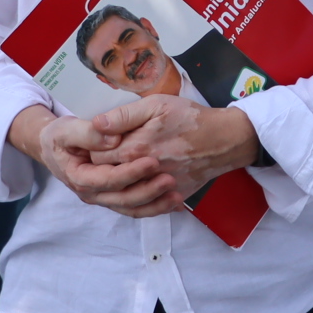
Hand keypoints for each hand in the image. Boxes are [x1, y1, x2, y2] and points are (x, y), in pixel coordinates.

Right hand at [8, 104, 186, 218]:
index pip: (109, 179)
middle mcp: (92, 193)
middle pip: (123, 198)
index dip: (131, 173)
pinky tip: (175, 202)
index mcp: (80, 178)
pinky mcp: (115, 197)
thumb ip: (88, 133)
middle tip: (170, 179)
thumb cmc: (61, 136)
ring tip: (177, 195)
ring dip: (155, 204)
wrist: (55, 147)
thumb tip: (112, 139)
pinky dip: (155, 206)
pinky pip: (136, 207)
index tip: (152, 161)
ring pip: (132, 208)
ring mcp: (104, 198)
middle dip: (148, 191)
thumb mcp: (67, 129)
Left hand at [86, 94, 260, 202]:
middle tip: (93, 160)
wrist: (225, 139)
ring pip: (123, 197)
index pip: (96, 158)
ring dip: (114, 187)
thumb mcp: (156, 105)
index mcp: (135, 149)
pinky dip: (136, 202)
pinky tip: (130, 191)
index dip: (89, 151)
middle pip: (106, 179)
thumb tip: (96, 124)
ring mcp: (157, 188)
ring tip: (109, 174)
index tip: (87, 144)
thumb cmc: (190, 118)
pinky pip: (146, 207)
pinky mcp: (170, 196)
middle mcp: (144, 174)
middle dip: (98, 170)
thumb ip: (123, 115)